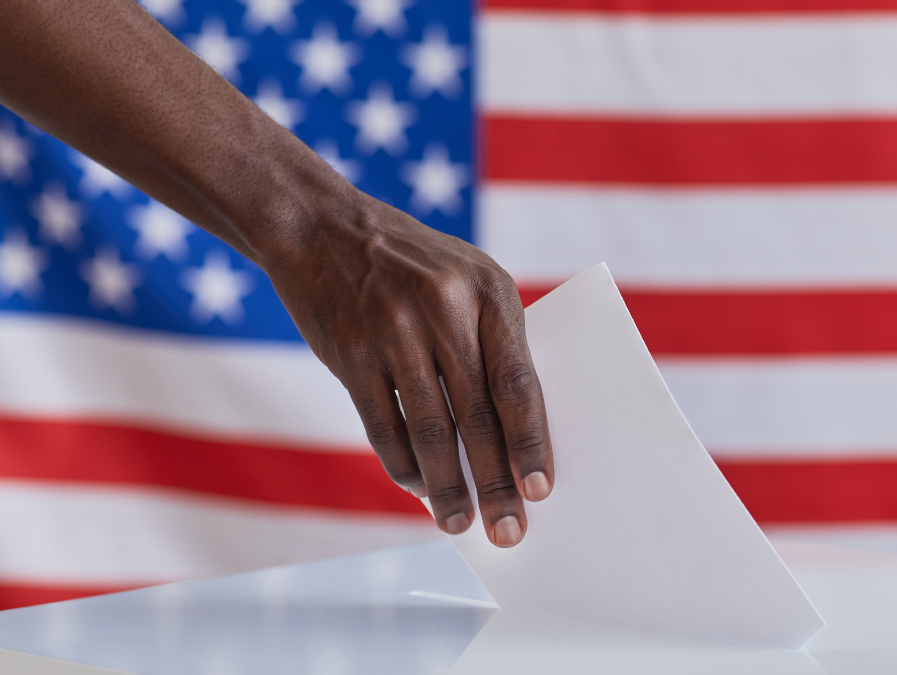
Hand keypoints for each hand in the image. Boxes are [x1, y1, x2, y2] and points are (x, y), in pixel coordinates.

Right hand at [265, 192, 553, 547]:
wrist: (321, 226)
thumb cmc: (411, 265)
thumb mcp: (466, 280)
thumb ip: (491, 342)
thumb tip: (512, 433)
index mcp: (488, 291)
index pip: (517, 380)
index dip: (531, 440)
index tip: (542, 488)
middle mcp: (443, 310)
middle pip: (477, 415)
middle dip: (495, 480)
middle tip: (508, 529)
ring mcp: (393, 331)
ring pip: (429, 429)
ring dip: (447, 486)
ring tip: (460, 524)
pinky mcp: (350, 353)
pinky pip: (382, 425)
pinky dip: (402, 463)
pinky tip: (418, 487)